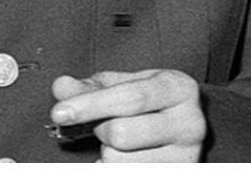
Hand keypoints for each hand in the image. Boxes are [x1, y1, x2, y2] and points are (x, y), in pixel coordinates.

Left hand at [50, 69, 206, 162]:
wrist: (182, 124)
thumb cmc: (149, 101)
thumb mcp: (122, 85)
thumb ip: (90, 86)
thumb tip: (62, 86)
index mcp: (178, 88)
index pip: (129, 98)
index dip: (90, 105)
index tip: (60, 113)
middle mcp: (190, 123)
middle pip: (121, 133)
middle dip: (100, 129)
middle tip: (103, 124)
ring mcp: (186, 156)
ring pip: (119, 160)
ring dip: (107, 151)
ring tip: (123, 140)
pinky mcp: (179, 172)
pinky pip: (123, 173)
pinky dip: (110, 165)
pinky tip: (124, 156)